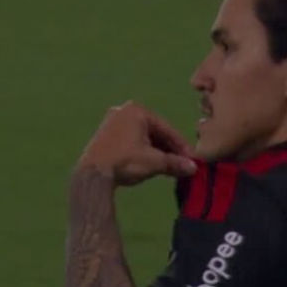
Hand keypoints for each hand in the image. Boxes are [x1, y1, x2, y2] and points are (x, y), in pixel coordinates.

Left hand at [76, 101, 196, 185]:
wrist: (92, 175)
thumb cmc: (124, 161)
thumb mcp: (154, 162)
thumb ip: (175, 163)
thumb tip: (193, 168)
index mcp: (137, 110)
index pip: (167, 129)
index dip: (182, 146)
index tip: (192, 159)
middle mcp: (123, 111)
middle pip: (154, 132)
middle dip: (169, 149)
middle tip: (182, 164)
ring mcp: (112, 122)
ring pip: (143, 137)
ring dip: (156, 151)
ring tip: (168, 166)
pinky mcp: (105, 135)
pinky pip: (131, 141)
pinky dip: (142, 151)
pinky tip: (150, 164)